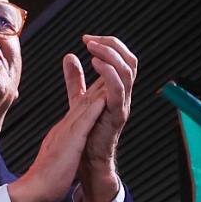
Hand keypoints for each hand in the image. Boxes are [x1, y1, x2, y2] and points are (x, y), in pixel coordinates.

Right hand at [8, 73, 108, 201]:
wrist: (35, 190)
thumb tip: (68, 143)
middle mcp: (66, 127)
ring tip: (107, 72)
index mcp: (65, 130)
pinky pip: (84, 123)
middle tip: (107, 64)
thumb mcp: (58, 153)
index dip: (93, 92)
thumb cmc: (47, 177)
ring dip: (97, 88)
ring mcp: (68, 132)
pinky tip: (103, 97)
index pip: (81, 107)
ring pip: (84, 106)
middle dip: (97, 82)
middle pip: (83, 100)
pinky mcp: (71, 142)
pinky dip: (94, 109)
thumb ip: (64, 144)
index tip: (103, 79)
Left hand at [70, 35, 136, 201]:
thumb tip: (70, 57)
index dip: (109, 44)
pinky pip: (119, 91)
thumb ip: (76, 79)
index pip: (123, 58)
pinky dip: (108, 73)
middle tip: (90, 40)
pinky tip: (94, 63)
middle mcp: (123, 95)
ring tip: (92, 48)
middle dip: (112, 44)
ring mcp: (121, 105)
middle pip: (130, 61)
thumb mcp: (79, 99)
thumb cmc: (85, 134)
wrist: (85, 162)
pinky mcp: (116, 116)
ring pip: (128, 72)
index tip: (88, 39)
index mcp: (116, 89)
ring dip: (110, 54)